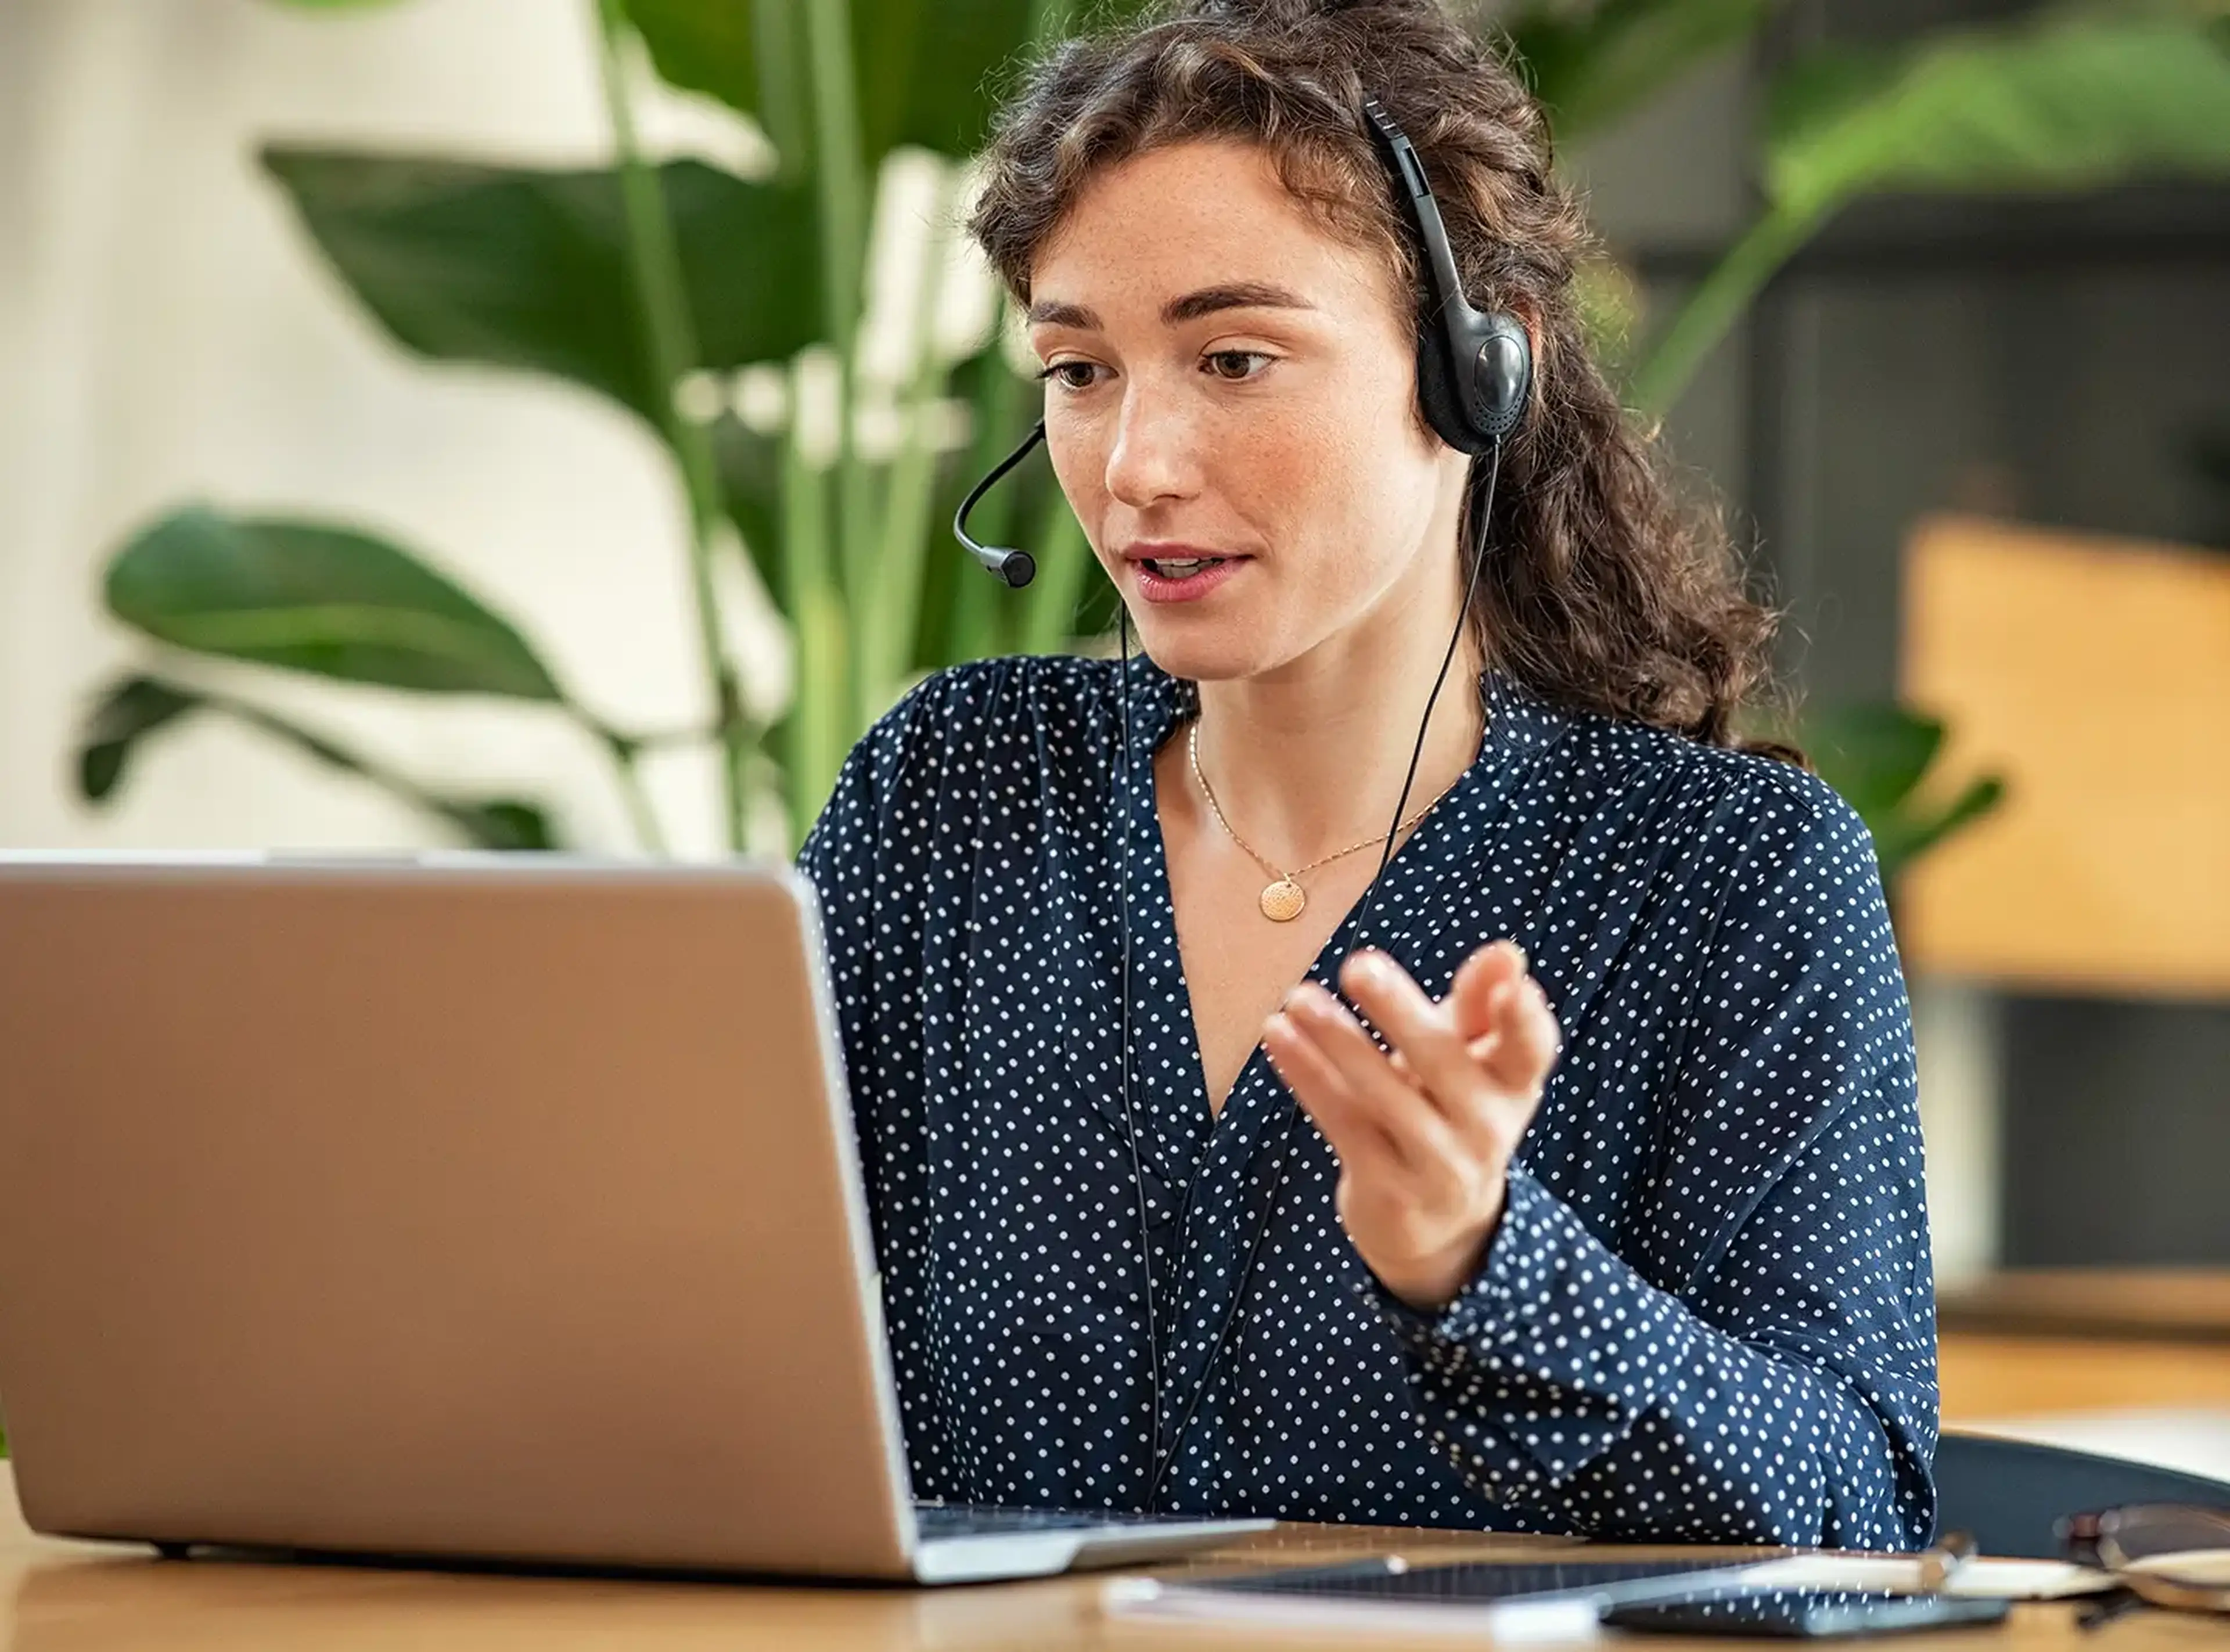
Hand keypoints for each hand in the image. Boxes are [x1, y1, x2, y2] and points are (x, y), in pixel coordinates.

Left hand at [1261, 940, 1561, 1311]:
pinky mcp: (1388, 1190)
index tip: (1516, 985)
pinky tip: (1277, 1034)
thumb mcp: (1471, 1060)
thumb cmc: (1449, 1110)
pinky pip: (1343, 1123)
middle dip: (1400, 1013)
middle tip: (1357, 965)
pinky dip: (1308, 1076)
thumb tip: (1505, 953)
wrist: (1435, 1224)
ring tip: (1298, 998)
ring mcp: (1438, 1166)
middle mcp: (1486, 1129)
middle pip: (1444, 1064)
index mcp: (1513, 1086)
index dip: (1527, 1020)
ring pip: (1383, 1096)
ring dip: (1338, 1043)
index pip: (1531, 1050)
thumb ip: (1480, 1005)